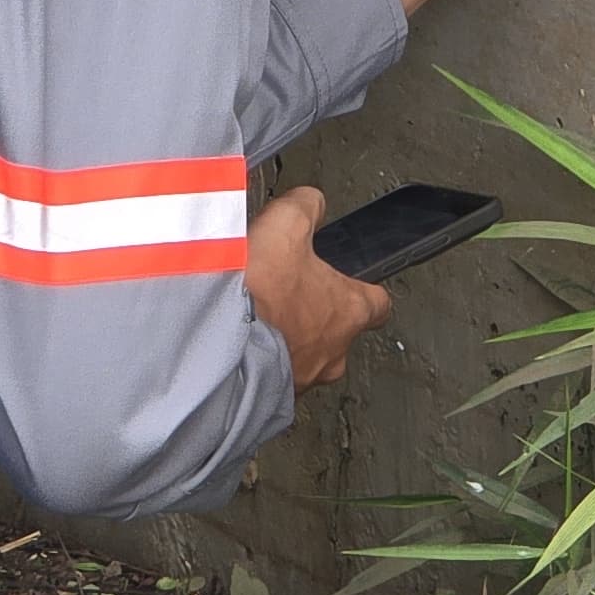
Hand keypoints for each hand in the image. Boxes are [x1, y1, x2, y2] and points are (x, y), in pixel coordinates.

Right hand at [245, 186, 388, 391]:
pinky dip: (259, 355)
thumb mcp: (285, 225)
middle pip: (338, 331)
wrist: (214, 345)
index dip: (364, 288)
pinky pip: (272, 372)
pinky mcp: (271, 392)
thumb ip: (306, 207)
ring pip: (304, 355)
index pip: (379, 303)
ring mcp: (303, 377)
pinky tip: (238, 335)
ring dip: (286, 337)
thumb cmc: (258, 295)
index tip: (354, 282)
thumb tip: (310, 202)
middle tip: (292, 295)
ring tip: (258, 315)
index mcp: (350, 311)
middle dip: (316, 313)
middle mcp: (333, 352)